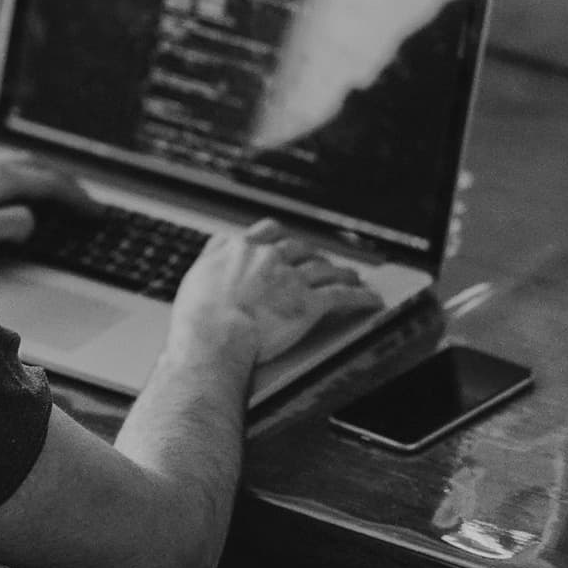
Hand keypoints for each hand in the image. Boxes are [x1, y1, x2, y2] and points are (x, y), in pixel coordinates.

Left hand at [0, 144, 90, 255]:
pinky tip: (13, 172)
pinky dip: (19, 168)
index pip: (52, 183)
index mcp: (2, 175)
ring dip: (44, 173)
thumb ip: (14, 223)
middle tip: (84, 201)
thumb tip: (32, 218)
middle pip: (40, 167)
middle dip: (66, 184)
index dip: (77, 198)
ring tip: (56, 188)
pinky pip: (0, 159)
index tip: (95, 211)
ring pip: (21, 160)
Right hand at [172, 219, 381, 366]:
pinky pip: (342, 296)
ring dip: (341, 273)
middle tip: (321, 264)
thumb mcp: (196, 275)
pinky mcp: (310, 303)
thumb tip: (215, 252)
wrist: (213, 336)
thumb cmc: (197, 317)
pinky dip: (360, 297)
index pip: (268, 231)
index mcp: (241, 248)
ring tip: (352, 277)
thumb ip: (211, 259)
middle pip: (300, 249)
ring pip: (325, 269)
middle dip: (313, 256)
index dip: (282, 237)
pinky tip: (371, 298)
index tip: (286, 243)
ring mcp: (291, 278)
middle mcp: (269, 257)